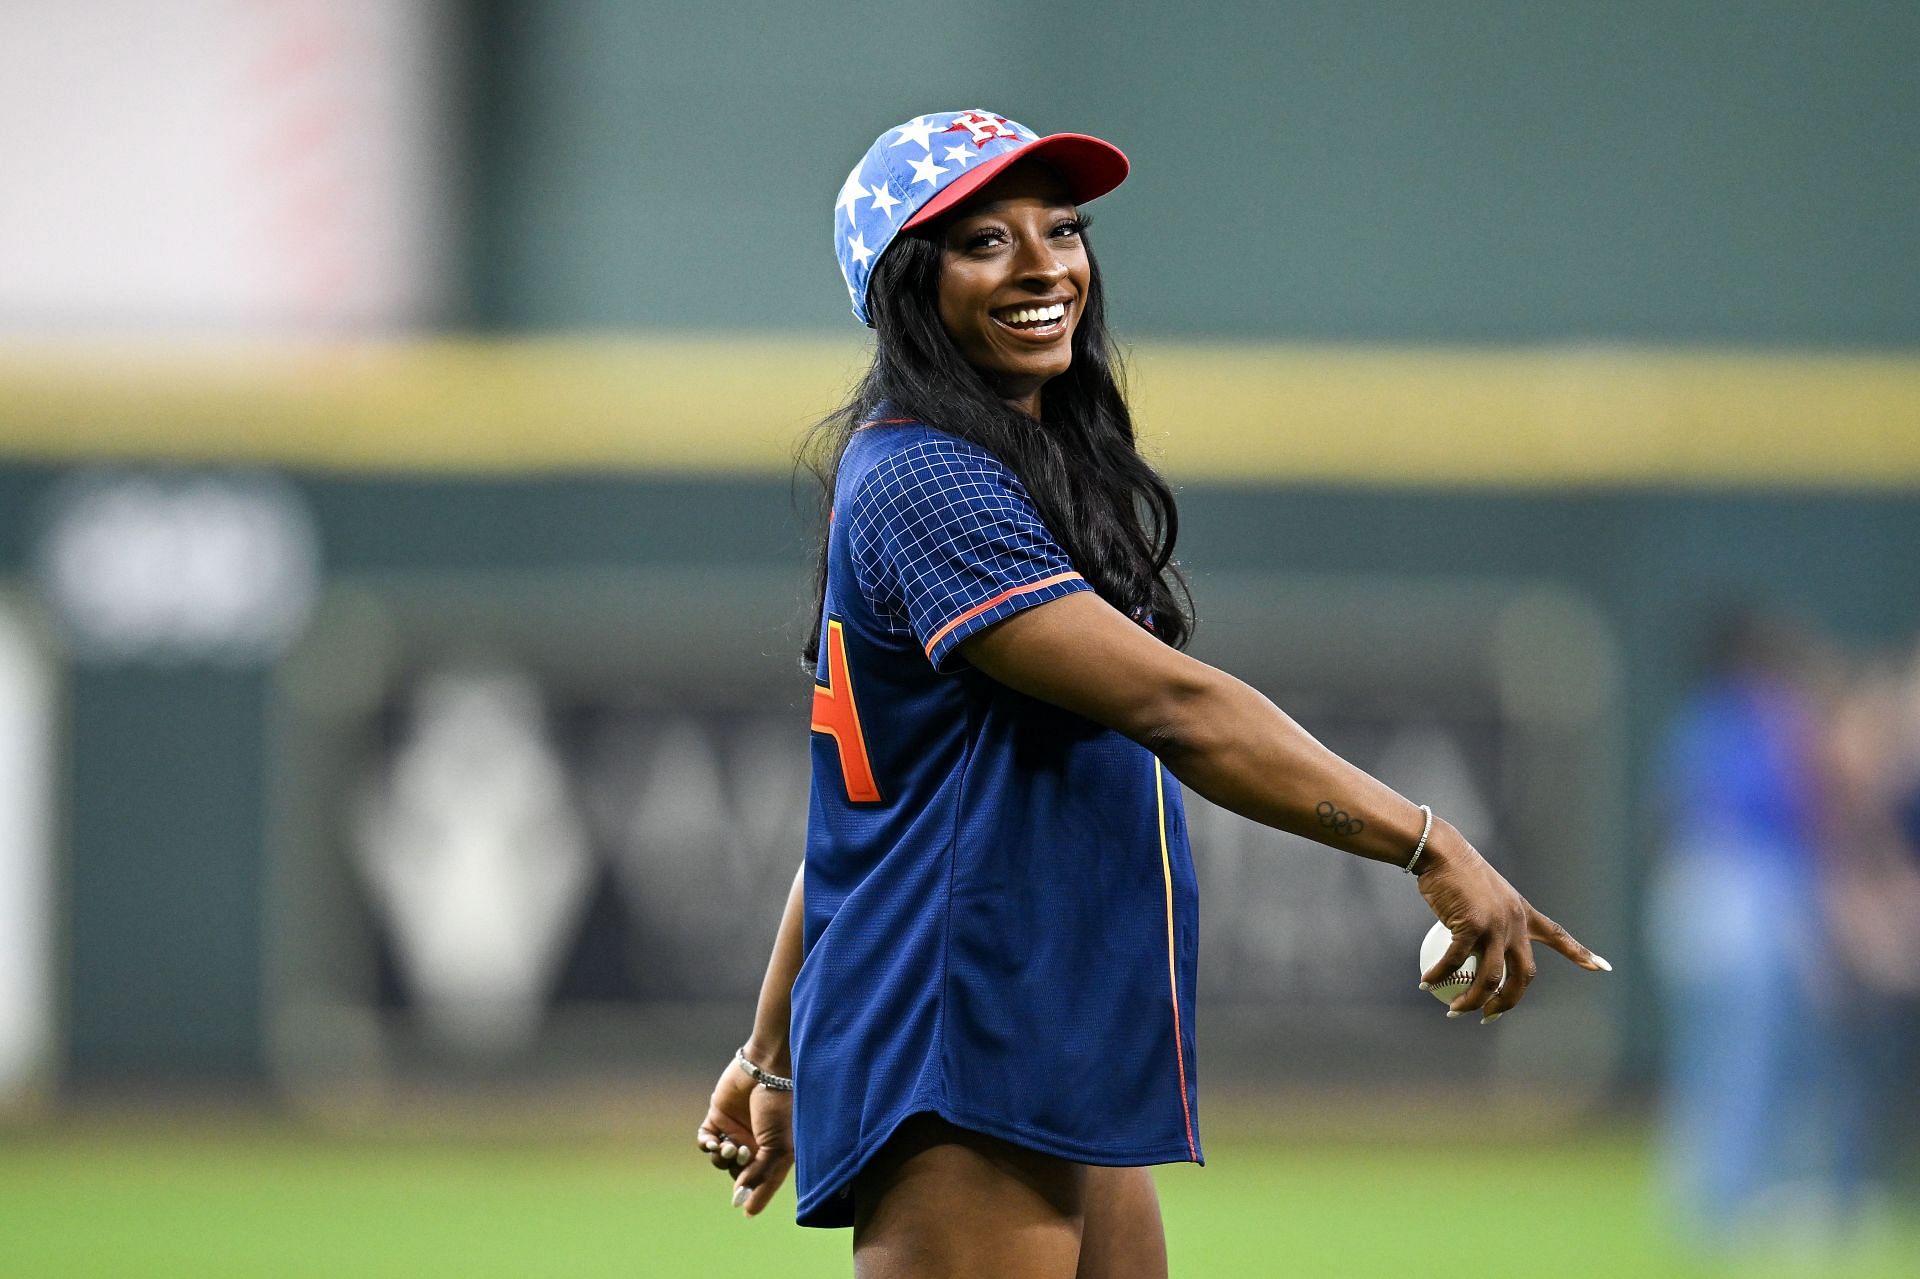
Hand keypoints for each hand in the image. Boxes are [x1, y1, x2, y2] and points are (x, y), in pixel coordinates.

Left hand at [696, 1054, 794, 1216]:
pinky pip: (706, 1139)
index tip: (743, 1207)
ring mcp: (737, 1130)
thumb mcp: (777, 1148)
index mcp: (775, 1153)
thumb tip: (741, 1205)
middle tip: (742, 1156)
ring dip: (721, 1158)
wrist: (768, 1068)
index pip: (761, 1183)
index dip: (752, 1195)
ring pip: (720, 1159)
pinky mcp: (719, 1116)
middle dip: (737, 1172)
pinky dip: (705, 1144)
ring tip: (728, 1147)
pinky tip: (711, 1143)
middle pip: (738, 1173)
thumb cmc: (780, 1107)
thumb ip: (759, 1178)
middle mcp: (756, 1144)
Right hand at [1415, 822, 1609, 1022]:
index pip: (1557, 935)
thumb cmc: (1457, 870)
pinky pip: (1455, 962)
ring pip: (1491, 979)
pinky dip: (1439, 975)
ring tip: (1456, 1011)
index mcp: (1523, 913)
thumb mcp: (1484, 894)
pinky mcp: (1471, 926)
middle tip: (1490, 1017)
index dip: (1580, 953)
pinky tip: (1427, 983)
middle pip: (1523, 975)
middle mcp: (1515, 923)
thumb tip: (1473, 946)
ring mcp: (1495, 926)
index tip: (1603, 967)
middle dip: (1509, 1002)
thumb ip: (1488, 921)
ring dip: (1473, 1001)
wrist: (1443, 852)